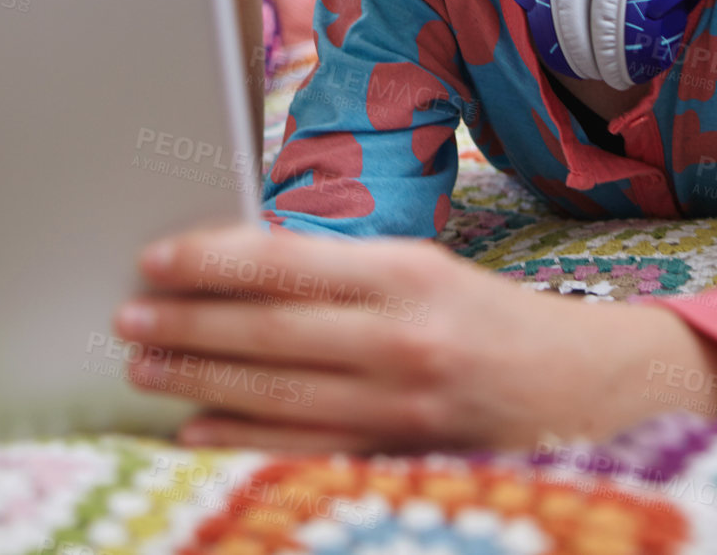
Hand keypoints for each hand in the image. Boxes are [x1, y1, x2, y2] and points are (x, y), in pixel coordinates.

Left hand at [113, 224, 716, 452]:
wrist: (588, 391)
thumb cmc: (494, 319)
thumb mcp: (425, 268)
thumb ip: (340, 269)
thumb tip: (237, 265)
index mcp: (408, 274)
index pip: (285, 262)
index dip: (209, 260)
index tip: (155, 258)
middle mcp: (403, 339)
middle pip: (268, 332)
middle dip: (186, 325)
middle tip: (127, 318)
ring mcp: (401, 408)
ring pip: (274, 394)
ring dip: (198, 380)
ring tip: (144, 365)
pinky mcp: (400, 458)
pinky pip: (302, 449)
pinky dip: (241, 439)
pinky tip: (195, 429)